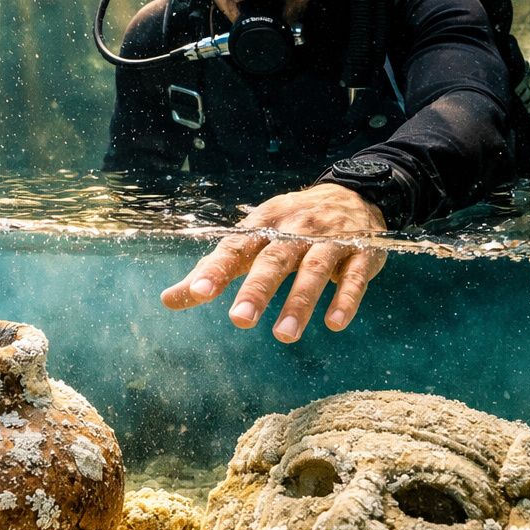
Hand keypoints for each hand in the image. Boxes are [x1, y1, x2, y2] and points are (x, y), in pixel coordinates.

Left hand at [160, 183, 388, 341]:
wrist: (354, 194)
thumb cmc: (292, 225)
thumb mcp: (253, 240)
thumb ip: (215, 270)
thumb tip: (169, 300)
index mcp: (264, 224)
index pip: (236, 246)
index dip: (217, 269)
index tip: (198, 292)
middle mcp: (295, 230)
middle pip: (274, 259)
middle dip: (257, 289)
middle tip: (240, 320)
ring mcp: (330, 240)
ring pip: (314, 270)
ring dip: (299, 302)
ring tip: (284, 335)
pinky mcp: (361, 253)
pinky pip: (354, 277)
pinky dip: (346, 298)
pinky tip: (335, 323)